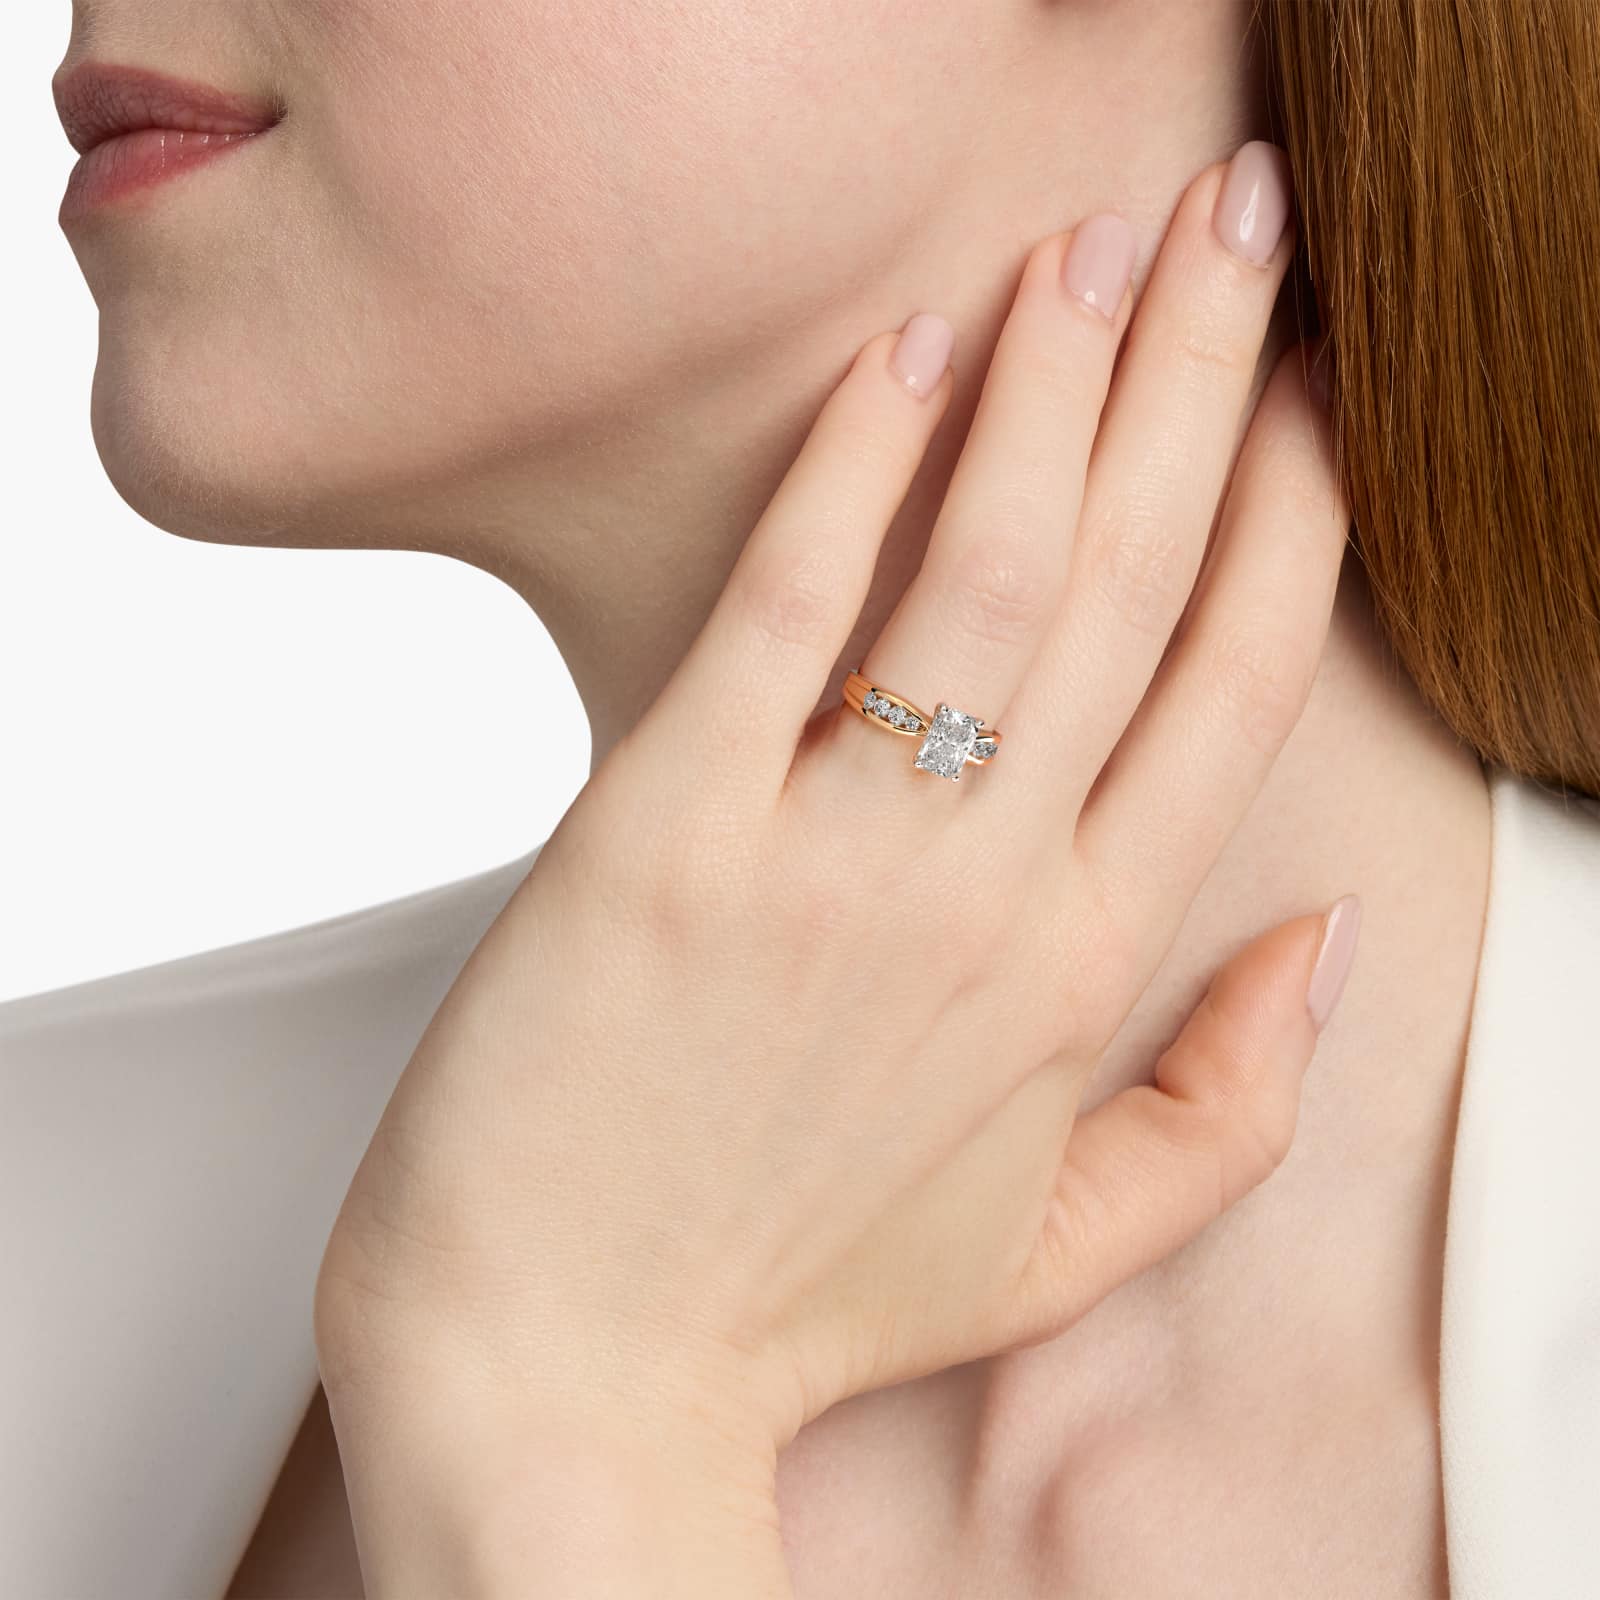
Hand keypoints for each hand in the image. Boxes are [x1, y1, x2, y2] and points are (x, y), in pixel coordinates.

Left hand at [314, 145, 1352, 1595]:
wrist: (566, 1367)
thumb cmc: (788, 1300)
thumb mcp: (1052, 1246)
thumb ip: (1225, 1108)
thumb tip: (1322, 948)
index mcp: (1084, 976)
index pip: (1230, 690)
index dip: (1288, 515)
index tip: (1307, 389)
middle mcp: (984, 897)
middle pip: (1131, 582)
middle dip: (1199, 378)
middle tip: (1227, 225)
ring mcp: (829, 859)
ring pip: (989, 568)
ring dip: (1054, 383)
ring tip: (1094, 246)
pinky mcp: (664, 830)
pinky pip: (786, 604)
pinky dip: (852, 463)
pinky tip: (909, 354)